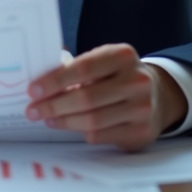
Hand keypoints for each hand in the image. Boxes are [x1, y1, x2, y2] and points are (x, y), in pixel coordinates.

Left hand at [25, 43, 187, 151]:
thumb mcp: (104, 61)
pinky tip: (68, 125)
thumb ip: (76, 65)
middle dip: (54, 105)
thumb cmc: (119, 76)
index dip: (55, 80)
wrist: (158, 95)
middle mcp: (137, 80)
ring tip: (47, 118)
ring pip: (92, 120)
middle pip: (86, 97)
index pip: (84, 67)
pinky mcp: (141, 132)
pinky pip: (102, 135)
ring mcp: (142, 108)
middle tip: (33, 109)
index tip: (33, 89)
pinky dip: (80, 132)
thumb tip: (40, 76)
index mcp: (123, 56)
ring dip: (63, 121)